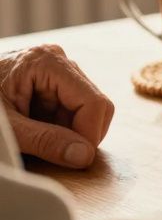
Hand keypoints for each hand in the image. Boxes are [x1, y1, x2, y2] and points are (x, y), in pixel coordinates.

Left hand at [0, 44, 113, 167]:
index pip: (94, 103)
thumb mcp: (7, 129)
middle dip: (80, 134)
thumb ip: (45, 141)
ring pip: (88, 110)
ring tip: (37, 138)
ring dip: (70, 132)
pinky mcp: (54, 82)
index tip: (73, 159)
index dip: (89, 135)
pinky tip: (37, 130)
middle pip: (96, 105)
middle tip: (53, 151)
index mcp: (48, 62)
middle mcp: (58, 60)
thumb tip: (84, 156)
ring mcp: (58, 70)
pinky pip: (74, 110)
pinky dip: (62, 127)